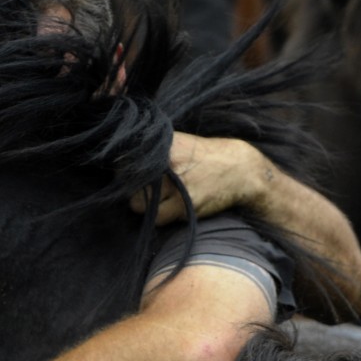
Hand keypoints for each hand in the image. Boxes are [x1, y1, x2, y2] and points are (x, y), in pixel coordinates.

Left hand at [130, 132, 267, 224]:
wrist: (241, 169)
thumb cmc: (204, 156)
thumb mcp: (178, 143)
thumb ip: (151, 151)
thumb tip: (118, 161)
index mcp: (163, 145)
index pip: (124, 161)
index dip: (123, 169)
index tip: (129, 172)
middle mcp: (167, 163)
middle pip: (127, 183)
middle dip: (132, 188)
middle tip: (146, 187)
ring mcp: (175, 185)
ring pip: (137, 204)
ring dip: (144, 204)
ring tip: (160, 197)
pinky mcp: (185, 205)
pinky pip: (158, 217)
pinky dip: (161, 215)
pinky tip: (173, 206)